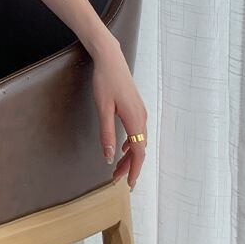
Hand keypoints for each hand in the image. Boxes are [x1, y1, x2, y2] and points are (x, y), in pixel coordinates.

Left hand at [91, 36, 147, 191]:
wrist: (110, 58)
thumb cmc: (105, 81)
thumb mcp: (102, 109)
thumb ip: (106, 133)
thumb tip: (108, 157)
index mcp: (135, 120)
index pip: (139, 153)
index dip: (135, 170)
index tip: (129, 185)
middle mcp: (142, 118)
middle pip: (140, 149)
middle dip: (130, 166)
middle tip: (116, 179)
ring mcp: (141, 112)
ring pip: (139, 141)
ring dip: (130, 156)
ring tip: (118, 167)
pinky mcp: (136, 107)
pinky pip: (137, 132)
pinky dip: (131, 144)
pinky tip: (123, 147)